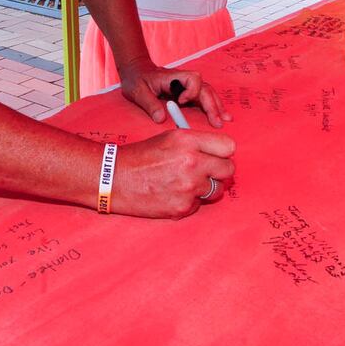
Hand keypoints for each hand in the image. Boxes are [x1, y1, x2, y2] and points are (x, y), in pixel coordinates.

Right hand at [110, 129, 236, 217]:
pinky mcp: (182, 207)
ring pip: (217, 190)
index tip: (217, 155)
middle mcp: (192, 163)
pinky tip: (173, 193)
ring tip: (187, 183)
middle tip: (207, 171)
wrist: (115, 178)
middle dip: (220, 170)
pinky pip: (199, 204)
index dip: (223, 151)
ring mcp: (188, 188)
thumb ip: (197, 143)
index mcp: (188, 141)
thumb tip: (221, 153)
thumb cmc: (141, 156)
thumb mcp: (170, 138)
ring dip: (207, 187)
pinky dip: (190, 200)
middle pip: (229, 169)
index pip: (229, 146)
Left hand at [118, 60, 230, 128]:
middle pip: (204, 89)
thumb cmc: (137, 79)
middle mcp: (184, 80)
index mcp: (173, 77)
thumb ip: (149, 104)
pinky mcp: (188, 93)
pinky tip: (220, 116)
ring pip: (207, 93)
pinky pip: (203, 98)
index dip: (191, 91)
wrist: (137, 72)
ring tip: (225, 119)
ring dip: (216, 106)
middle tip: (217, 122)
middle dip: (212, 105)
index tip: (182, 102)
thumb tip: (161, 119)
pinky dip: (213, 107)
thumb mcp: (138, 91)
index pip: (193, 79)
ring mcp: (187, 86)